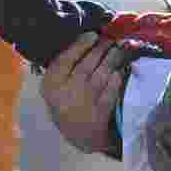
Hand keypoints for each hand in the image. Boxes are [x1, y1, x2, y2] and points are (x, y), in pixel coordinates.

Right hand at [40, 32, 128, 153]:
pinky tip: (119, 71)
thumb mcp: (56, 88)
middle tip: (111, 39)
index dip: (80, 45)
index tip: (93, 34)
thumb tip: (85, 39)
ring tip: (119, 49)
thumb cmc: (67, 104)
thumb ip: (64, 68)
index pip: (65, 60)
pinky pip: (111, 89)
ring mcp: (84, 103)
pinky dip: (116, 78)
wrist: (79, 136)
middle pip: (87, 65)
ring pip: (101, 74)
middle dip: (101, 49)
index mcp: (51, 85)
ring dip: (112, 59)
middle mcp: (66, 93)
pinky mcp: (101, 112)